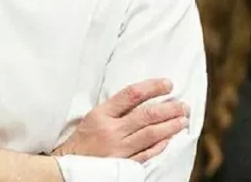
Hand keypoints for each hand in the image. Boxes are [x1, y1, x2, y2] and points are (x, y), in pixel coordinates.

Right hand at [53, 78, 188, 163]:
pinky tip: (169, 140)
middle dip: (169, 108)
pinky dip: (159, 146)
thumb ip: (114, 109)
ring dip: (170, 126)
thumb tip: (142, 98)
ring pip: (151, 134)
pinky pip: (146, 154)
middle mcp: (111, 130)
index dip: (152, 87)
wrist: (66, 166)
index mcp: (101, 114)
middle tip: (183, 105)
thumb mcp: (92, 117)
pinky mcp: (123, 165)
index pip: (131, 94)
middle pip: (146, 115)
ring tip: (183, 120)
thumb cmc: (80, 140)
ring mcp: (118, 149)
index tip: (167, 84)